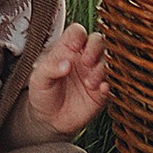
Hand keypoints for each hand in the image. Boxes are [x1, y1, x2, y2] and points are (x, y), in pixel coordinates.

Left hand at [22, 20, 108, 138]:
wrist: (49, 120)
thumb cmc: (42, 94)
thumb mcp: (39, 79)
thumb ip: (50, 68)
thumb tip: (66, 64)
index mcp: (67, 49)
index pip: (77, 32)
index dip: (79, 35)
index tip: (74, 47)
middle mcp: (83, 58)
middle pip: (98, 41)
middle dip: (96, 48)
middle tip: (87, 62)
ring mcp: (94, 73)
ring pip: (107, 61)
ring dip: (102, 69)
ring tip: (89, 83)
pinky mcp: (102, 90)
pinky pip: (113, 83)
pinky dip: (110, 84)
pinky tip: (101, 90)